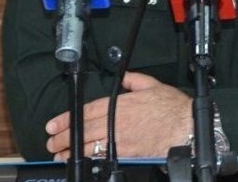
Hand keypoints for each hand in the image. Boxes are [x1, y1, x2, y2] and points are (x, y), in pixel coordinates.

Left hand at [45, 71, 192, 159]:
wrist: (186, 127)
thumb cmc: (173, 108)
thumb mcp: (152, 85)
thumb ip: (134, 80)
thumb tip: (125, 77)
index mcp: (121, 103)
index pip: (87, 110)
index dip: (67, 117)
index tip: (54, 123)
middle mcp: (117, 121)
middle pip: (84, 129)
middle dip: (64, 136)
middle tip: (51, 141)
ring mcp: (122, 138)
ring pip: (90, 145)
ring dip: (72, 150)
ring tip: (59, 154)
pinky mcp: (129, 153)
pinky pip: (105, 157)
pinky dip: (90, 159)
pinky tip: (81, 161)